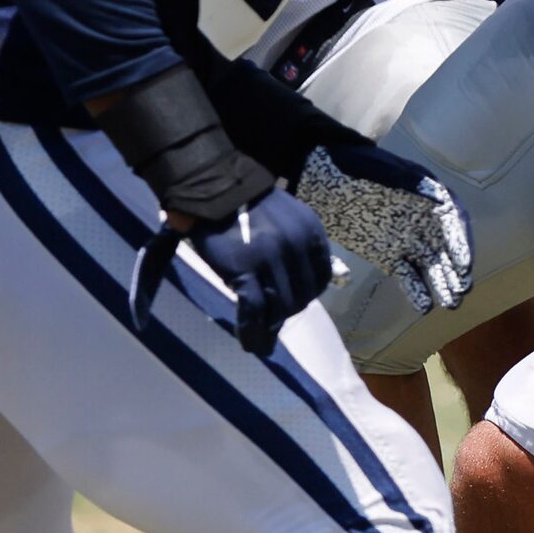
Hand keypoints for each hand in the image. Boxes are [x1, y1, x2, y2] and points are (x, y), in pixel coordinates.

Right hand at [130, 185, 333, 356]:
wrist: (213, 190)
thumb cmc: (246, 206)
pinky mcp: (245, 270)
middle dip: (285, 312)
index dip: (306, 294)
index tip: (290, 303)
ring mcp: (272, 259)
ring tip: (259, 336)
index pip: (320, 278)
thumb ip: (296, 248)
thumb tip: (297, 287)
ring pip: (280, 307)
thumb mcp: (286, 220)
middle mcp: (297, 246)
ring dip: (270, 326)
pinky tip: (249, 342)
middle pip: (301, 296)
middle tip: (269, 321)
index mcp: (311, 233)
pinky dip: (252, 331)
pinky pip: (254, 311)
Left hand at [293, 143, 473, 314]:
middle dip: (456, 270)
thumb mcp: (376, 167)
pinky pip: (407, 275)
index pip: (452, 221)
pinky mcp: (387, 255)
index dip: (461, 243)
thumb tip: (440, 199)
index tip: (464, 265)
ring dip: (442, 283)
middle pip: (445, 247)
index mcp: (423, 195)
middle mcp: (420, 220)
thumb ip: (405, 181)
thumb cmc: (350, 164)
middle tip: (462, 291)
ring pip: (430, 265)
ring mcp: (405, 239)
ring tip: (451, 304)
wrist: (317, 171)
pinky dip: (416, 290)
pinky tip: (424, 307)